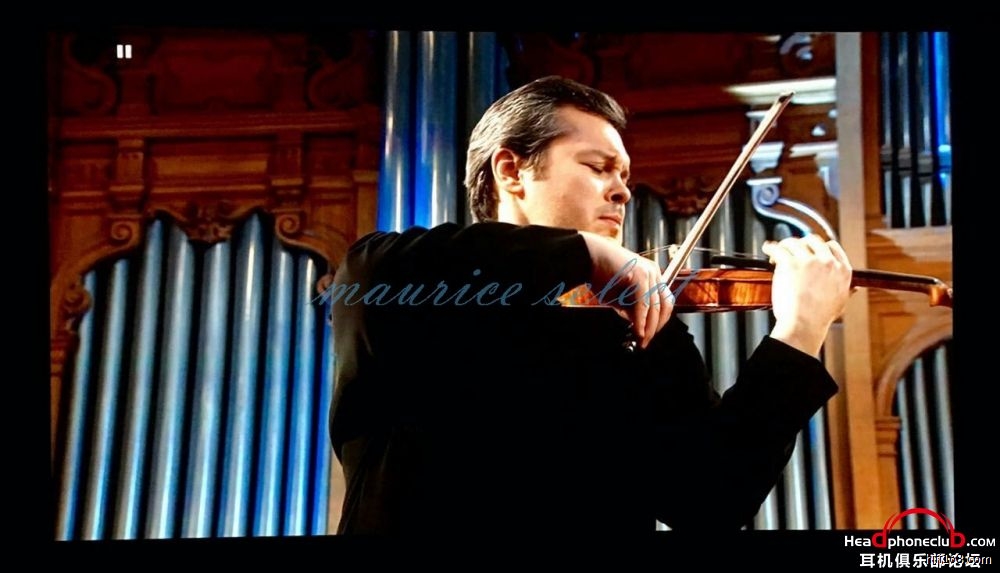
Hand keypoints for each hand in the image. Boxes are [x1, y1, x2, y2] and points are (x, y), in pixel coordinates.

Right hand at [579, 231, 673, 348]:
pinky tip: (637, 331)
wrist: (586, 256)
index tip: (650, 333)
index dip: (658, 321)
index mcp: (651, 274)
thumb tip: (639, 325)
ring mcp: (648, 272)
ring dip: (648, 327)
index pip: (664, 302)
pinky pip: (643, 305)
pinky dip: (641, 321)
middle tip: (645, 340)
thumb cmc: (599, 274)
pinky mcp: (639, 276)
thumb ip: (631, 309)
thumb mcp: (618, 296)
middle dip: (655, 327)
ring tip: (641, 339)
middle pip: (664, 305)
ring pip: (654, 307)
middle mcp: (653, 272)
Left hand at [762, 235, 852, 356]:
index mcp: (842, 270)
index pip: (832, 246)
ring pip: (794, 243)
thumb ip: (847, 291)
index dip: (818, 246)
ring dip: (784, 245)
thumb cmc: (819, 318)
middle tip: (792, 251)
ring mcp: (809, 261)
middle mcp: (827, 262)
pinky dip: (771, 247)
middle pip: (812, 240)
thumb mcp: (841, 303)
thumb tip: (854, 287)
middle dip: (801, 243)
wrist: (804, 325)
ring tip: (776, 253)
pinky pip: (778, 248)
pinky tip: (767, 249)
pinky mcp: (790, 263)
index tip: (809, 250)